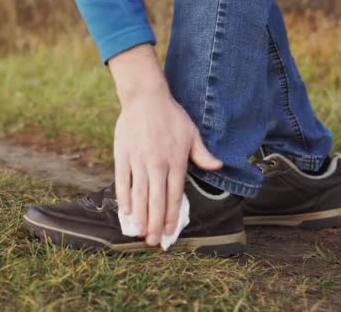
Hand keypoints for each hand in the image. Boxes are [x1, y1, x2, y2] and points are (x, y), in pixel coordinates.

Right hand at [109, 45, 221, 245]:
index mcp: (175, 161)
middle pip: (156, 200)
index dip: (173, 216)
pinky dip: (124, 198)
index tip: (171, 232)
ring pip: (139, 194)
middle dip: (156, 223)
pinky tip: (126, 211)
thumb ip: (203, 154)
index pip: (174, 196)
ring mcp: (138, 161)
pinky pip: (122, 181)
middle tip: (154, 241)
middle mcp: (156, 164)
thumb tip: (218, 165)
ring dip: (140, 216)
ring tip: (140, 233)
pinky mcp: (123, 156)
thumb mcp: (192, 133)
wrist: (145, 98)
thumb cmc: (171, 116)